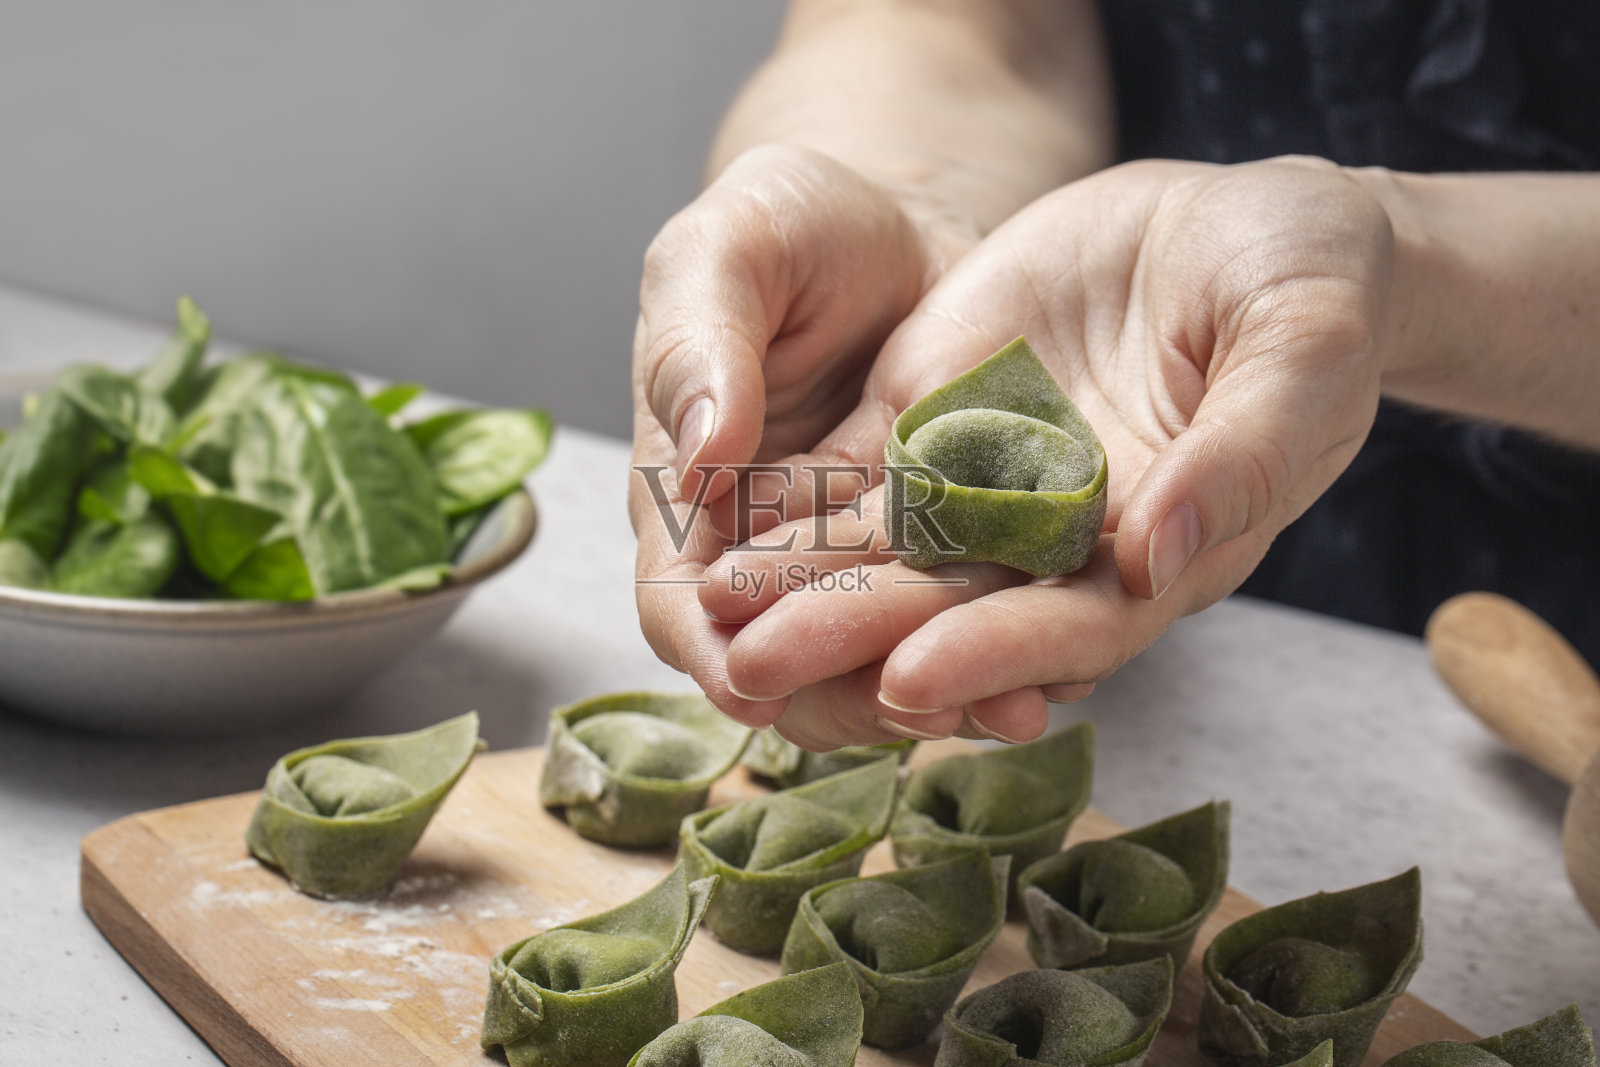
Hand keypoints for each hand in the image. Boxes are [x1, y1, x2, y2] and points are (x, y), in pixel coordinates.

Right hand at [630, 144, 975, 724]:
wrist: (907, 217)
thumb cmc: (794, 225)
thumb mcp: (729, 250)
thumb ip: (699, 343)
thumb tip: (699, 454)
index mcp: (689, 497)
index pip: (677, 605)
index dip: (711, 651)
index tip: (754, 682)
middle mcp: (770, 552)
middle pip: (786, 663)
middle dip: (843, 701)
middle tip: (914, 710)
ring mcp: (863, 560)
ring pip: (884, 659)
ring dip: (938, 695)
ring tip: (1014, 704)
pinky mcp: (949, 550)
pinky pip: (969, 617)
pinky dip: (1008, 647)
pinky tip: (1066, 662)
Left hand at [699, 156, 1396, 746]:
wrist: (1247, 225)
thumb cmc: (1310, 287)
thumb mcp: (1303, 350)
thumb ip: (1243, 451)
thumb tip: (1163, 548)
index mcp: (1160, 549)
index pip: (1070, 625)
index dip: (992, 655)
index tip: (909, 678)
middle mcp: (1064, 539)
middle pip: (952, 607)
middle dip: (855, 638)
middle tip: (758, 667)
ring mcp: (994, 480)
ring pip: (887, 547)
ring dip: (800, 582)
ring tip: (709, 608)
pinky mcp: (941, 418)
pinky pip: (861, 468)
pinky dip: (795, 500)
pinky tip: (721, 520)